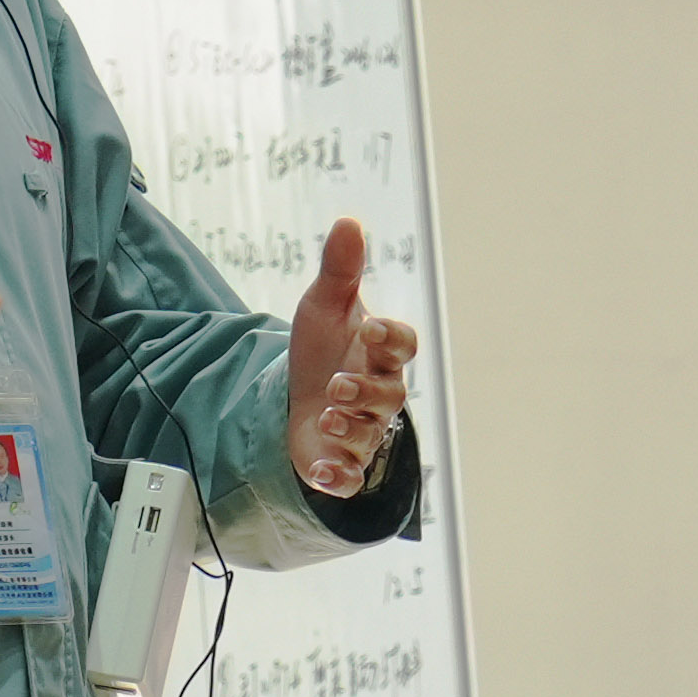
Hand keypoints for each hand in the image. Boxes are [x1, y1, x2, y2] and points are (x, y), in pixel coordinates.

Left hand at [282, 217, 420, 500]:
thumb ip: (340, 269)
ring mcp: (362, 429)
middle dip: (366, 390)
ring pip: (369, 434)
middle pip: (390, 393)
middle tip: (339, 384)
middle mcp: (378, 392)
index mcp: (379, 352)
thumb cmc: (321, 349)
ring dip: (349, 428)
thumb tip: (348, 220)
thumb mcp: (324, 306)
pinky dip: (339, 476)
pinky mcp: (341, 462)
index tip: (369, 327)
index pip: (402, 345)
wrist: (295, 398)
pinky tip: (323, 471)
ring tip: (326, 415)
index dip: (391, 338)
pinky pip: (349, 476)